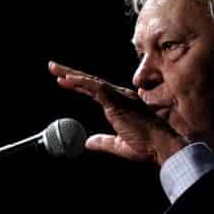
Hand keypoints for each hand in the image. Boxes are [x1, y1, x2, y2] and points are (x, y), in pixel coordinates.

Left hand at [48, 61, 187, 165]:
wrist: (160, 146)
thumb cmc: (146, 146)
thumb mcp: (119, 146)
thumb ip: (103, 142)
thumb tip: (87, 142)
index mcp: (121, 105)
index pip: (95, 91)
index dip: (79, 85)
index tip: (63, 81)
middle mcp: (120, 96)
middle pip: (91, 82)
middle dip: (70, 74)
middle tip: (53, 67)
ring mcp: (119, 97)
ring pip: (91, 82)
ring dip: (71, 75)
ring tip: (54, 69)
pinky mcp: (118, 101)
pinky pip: (96, 88)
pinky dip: (81, 82)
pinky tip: (67, 79)